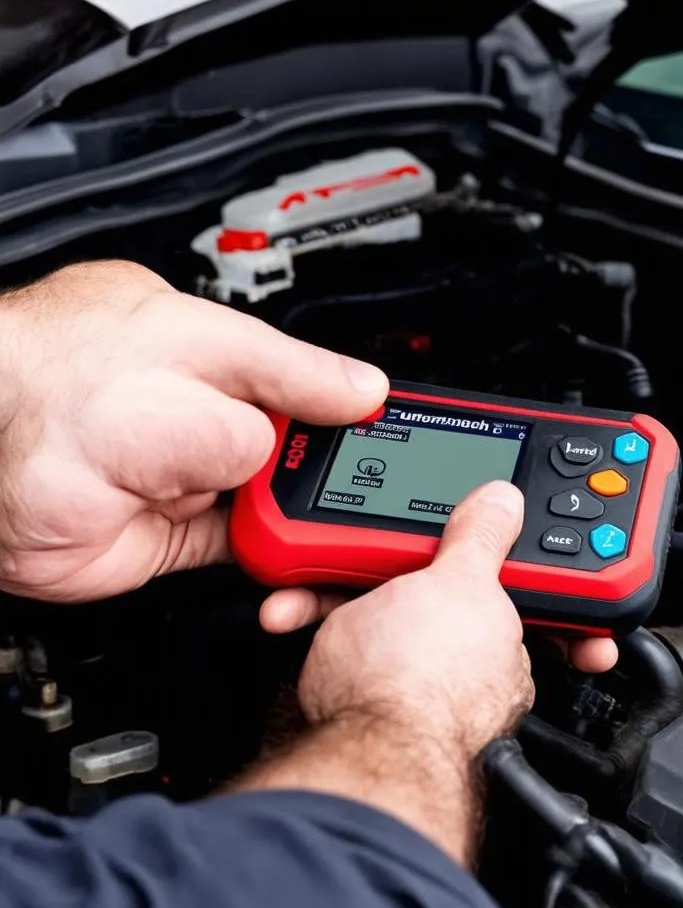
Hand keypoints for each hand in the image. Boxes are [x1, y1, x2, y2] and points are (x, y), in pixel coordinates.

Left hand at [0, 261, 387, 601]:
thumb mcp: (201, 354)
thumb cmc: (60, 387)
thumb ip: (286, 376)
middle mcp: (206, 412)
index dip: (353, 406)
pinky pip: (251, 548)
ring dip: (311, 518)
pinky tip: (302, 555)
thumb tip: (361, 388)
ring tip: (340, 527)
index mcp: (214, 349)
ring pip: (284, 500)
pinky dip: (280, 557)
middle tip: (376, 492)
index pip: (310, 376)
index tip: (397, 433)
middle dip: (337, 469)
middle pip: (304, 446)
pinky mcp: (180, 533)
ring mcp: (193, 475)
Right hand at [241, 481, 533, 862]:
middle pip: (414, 593)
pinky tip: (299, 620)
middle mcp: (464, 667)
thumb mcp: (457, 581)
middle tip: (346, 560)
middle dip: (371, 573)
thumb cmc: (421, 678)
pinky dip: (314, 634)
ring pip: (369, 619)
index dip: (439, 554)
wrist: (358, 753)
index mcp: (499, 634)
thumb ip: (482, 539)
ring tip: (310, 596)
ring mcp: (415, 687)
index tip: (408, 540)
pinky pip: (339, 650)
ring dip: (331, 600)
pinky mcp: (365, 703)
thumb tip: (507, 501)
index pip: (476, 578)